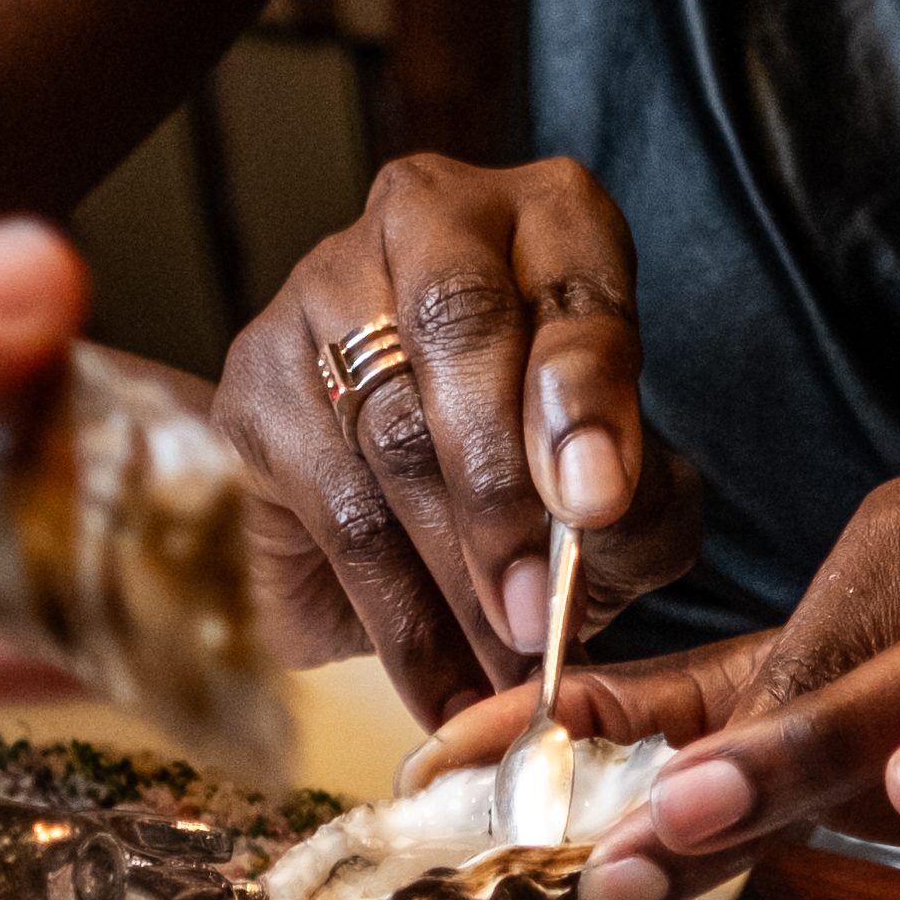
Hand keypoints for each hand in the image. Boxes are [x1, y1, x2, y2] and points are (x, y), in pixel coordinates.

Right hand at [214, 152, 700, 716]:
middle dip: (502, 492)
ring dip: (448, 570)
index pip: (571, 285)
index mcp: (547, 215)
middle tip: (536, 614)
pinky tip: (442, 684)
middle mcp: (427, 218)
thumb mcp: (633, 478)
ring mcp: (324, 286)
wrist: (445, 484)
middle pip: (458, 334)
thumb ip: (643, 503)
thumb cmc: (560, 465)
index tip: (597, 503)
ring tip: (500, 664)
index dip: (585, 394)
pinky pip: (325, 506)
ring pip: (385, 431)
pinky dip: (392, 614)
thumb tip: (594, 524)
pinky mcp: (256, 378)